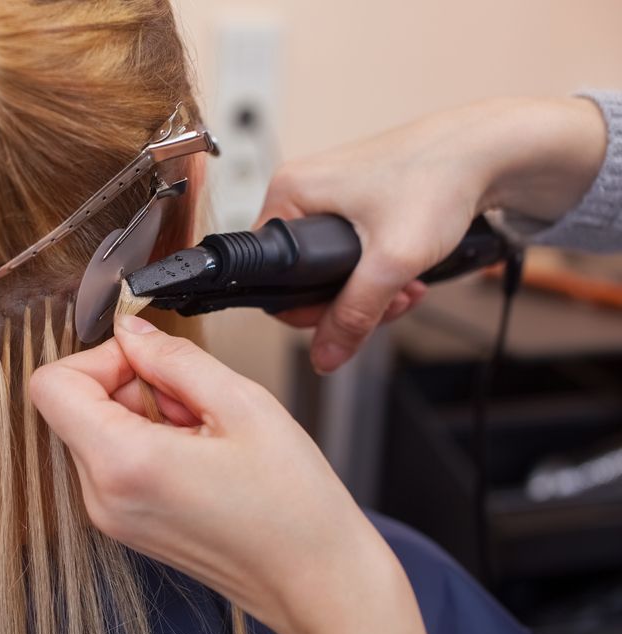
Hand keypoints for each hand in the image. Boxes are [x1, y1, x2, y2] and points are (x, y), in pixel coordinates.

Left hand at [30, 315, 430, 633]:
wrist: (316, 581)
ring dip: (144, 413)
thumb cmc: (293, 506)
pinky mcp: (127, 524)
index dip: (98, 357)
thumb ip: (174, 357)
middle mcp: (102, 496)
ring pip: (96, 430)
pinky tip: (200, 452)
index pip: (51, 385)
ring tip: (204, 431)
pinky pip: (115, 460)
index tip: (147, 359)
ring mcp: (111, 516)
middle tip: (192, 399)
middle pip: (75, 406)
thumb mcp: (242, 405)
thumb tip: (132, 331)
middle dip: (131, 384)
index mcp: (122, 464)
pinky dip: (149, 441)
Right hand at [261, 97, 606, 372]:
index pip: (271, 274)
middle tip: (388, 303)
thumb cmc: (438, 178)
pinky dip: (377, 270)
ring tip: (406, 289)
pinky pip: (349, 251)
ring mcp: (328, 194)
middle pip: (301, 276)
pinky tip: (408, 273)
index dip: (307, 309)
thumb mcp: (392, 260)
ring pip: (329, 268)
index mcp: (289, 193)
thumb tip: (324, 357)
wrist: (487, 151)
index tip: (347, 316)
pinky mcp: (353, 199)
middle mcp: (301, 190)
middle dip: (348, 301)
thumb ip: (353, 314)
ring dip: (369, 290)